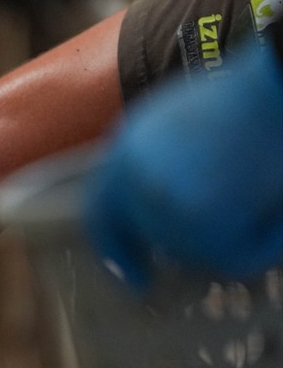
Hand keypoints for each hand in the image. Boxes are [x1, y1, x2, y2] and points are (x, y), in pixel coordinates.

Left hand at [85, 43, 282, 288]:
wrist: (270, 88)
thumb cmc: (237, 101)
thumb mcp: (176, 128)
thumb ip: (157, 167)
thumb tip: (175, 212)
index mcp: (123, 155)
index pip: (102, 215)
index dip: (116, 250)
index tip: (134, 279)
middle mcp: (133, 184)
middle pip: (160, 238)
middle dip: (195, 241)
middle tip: (232, 226)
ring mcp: (162, 207)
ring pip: (202, 252)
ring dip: (237, 232)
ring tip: (260, 188)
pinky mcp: (202, 225)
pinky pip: (236, 259)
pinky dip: (264, 242)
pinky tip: (274, 207)